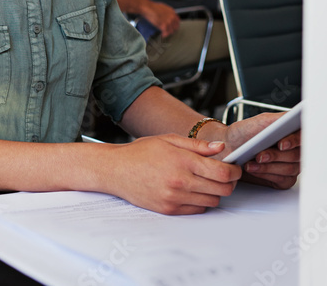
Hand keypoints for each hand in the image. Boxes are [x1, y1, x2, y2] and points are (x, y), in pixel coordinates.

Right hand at [102, 135, 239, 214]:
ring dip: (214, 192)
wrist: (115, 170)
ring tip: (202, 181)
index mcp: (182, 161)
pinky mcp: (169, 209)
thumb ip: (197, 145)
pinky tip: (191, 190)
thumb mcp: (168, 140)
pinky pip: (198, 209)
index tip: (233, 168)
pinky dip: (200, 201)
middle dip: (228, 182)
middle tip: (221, 175)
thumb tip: (220, 148)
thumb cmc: (139, 153)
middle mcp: (180, 181)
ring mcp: (175, 197)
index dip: (234, 171)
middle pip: (223, 189)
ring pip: (213, 201)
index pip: (223, 173)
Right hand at [142, 0, 180, 37]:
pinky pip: (166, 32)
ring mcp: (168, 21)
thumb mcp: (163, 7)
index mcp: (172, 12)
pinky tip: (162, 35)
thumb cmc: (152, 7)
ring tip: (164, 34)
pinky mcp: (164, 25)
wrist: (148, 8)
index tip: (172, 27)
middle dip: (171, 30)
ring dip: (167, 33)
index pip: (177, 21)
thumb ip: (167, 12)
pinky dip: (164, 35)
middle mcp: (172, 17)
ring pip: (171, 31)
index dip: (174, 25)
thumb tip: (167, 17)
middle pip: (175, 27)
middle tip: (167, 31)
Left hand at [213, 113, 300, 189]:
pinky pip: (283, 179)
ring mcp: (291, 164)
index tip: (281, 144)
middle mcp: (294, 149)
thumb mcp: (259, 121)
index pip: (303, 137)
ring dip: (268, 166)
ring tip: (251, 163)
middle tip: (259, 155)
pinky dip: (266, 174)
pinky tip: (254, 169)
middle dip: (276, 156)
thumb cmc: (243, 133)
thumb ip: (278, 118)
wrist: (227, 147)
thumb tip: (293, 116)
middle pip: (297, 155)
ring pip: (289, 169)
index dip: (294, 141)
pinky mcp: (284, 178)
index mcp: (291, 133)